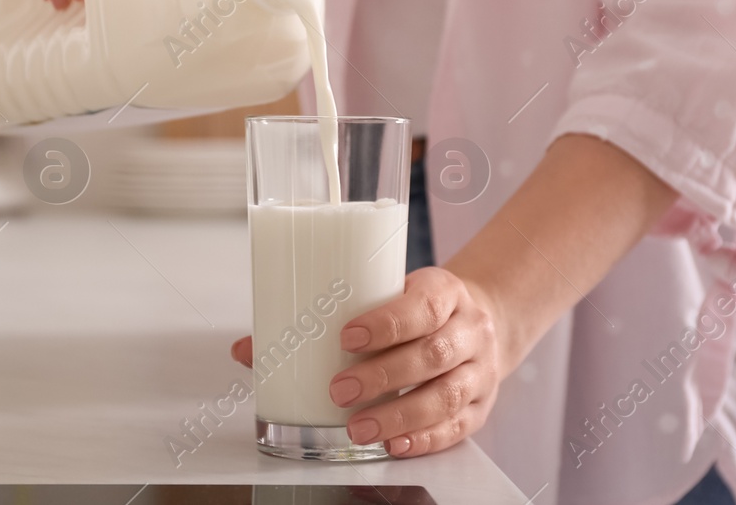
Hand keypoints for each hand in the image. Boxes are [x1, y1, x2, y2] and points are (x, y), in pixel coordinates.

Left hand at [230, 267, 503, 457]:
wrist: (486, 316)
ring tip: (358, 428)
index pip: (421, 306)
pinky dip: (424, 439)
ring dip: (400, 415)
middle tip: (339, 389)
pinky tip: (394, 444)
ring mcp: (479, 370)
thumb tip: (249, 348)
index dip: (386, 323)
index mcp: (444, 292)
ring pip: (446, 395)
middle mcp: (468, 330)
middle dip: (383, 375)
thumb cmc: (421, 306)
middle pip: (432, 354)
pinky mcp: (481, 406)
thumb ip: (329, 316)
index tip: (346, 337)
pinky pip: (457, 427)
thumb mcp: (387, 291)